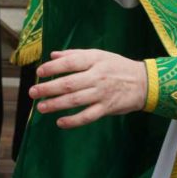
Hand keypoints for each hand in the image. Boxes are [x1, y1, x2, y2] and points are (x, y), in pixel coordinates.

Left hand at [30, 49, 147, 127]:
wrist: (144, 82)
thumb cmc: (117, 67)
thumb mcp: (99, 55)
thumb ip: (75, 55)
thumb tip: (53, 55)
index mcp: (95, 60)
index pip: (70, 63)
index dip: (53, 68)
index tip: (39, 72)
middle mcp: (97, 76)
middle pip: (69, 83)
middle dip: (48, 88)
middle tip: (33, 92)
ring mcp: (102, 94)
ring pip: (75, 100)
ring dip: (56, 104)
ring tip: (41, 107)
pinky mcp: (107, 108)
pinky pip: (87, 116)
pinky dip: (73, 121)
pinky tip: (60, 122)